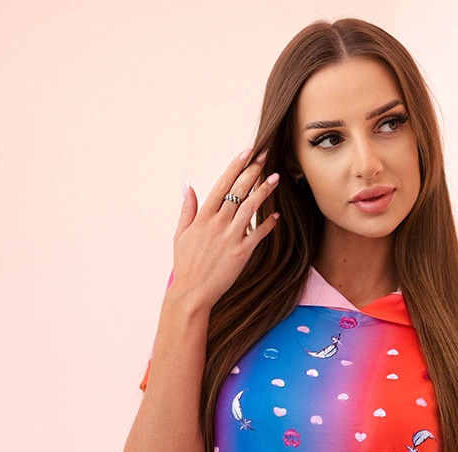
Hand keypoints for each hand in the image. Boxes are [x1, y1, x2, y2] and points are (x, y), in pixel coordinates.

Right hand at [170, 148, 279, 310]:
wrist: (192, 293)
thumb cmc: (186, 265)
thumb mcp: (180, 234)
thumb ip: (187, 210)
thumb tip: (188, 187)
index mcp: (203, 216)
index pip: (222, 184)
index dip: (236, 166)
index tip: (247, 153)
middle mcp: (217, 223)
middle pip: (239, 191)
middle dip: (253, 171)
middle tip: (266, 156)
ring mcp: (230, 237)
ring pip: (250, 208)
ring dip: (264, 191)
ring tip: (276, 178)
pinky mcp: (241, 253)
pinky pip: (258, 234)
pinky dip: (268, 224)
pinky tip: (276, 216)